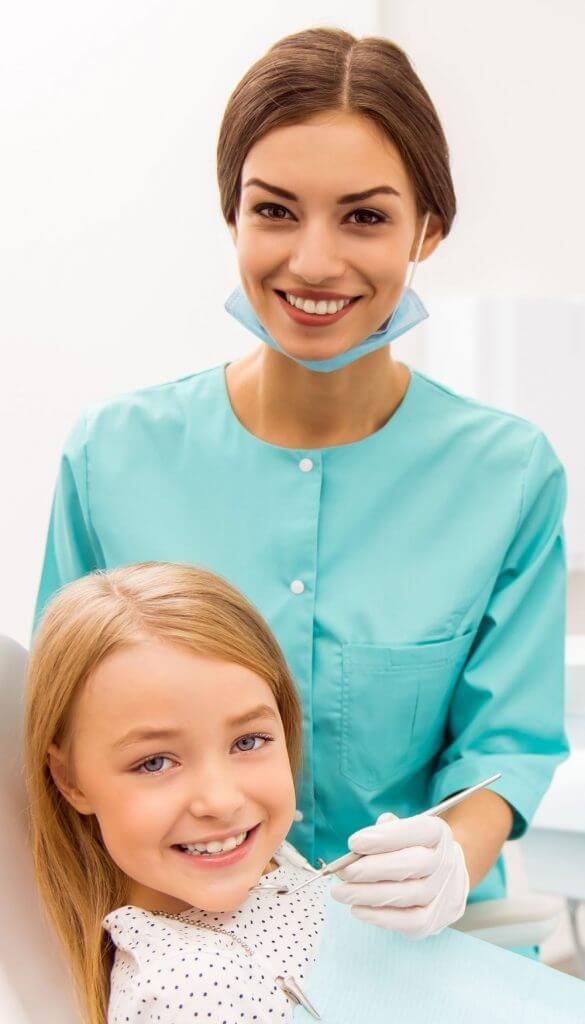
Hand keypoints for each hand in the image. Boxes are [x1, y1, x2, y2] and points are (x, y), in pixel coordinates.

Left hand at [330, 812, 469, 938]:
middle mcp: (446, 862)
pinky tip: (358, 909)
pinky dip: (380, 917)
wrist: (446, 880)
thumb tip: (360, 845)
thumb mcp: (405, 832)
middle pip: (412, 864)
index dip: (384, 837)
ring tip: (341, 892)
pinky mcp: (434, 920)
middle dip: (371, 869)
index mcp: (438, 833)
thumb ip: (385, 831)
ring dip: (368, 894)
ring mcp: (443, 893)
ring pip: (406, 895)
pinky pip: (408, 921)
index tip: (354, 843)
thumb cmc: (415, 851)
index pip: (418, 831)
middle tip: (343, 871)